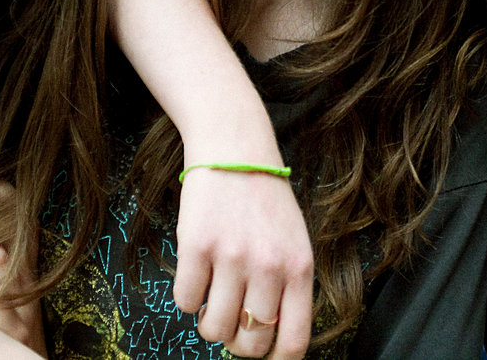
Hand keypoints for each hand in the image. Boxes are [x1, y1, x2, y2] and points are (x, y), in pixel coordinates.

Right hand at [175, 168, 312, 359]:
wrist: (234, 148)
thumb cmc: (264, 199)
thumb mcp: (293, 241)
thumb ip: (287, 286)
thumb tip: (268, 336)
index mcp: (299, 268)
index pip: (293, 341)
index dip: (274, 359)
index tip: (262, 354)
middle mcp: (269, 266)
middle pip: (250, 342)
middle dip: (236, 342)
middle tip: (230, 324)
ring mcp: (232, 257)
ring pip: (214, 329)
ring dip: (209, 323)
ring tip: (212, 298)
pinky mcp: (196, 246)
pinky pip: (186, 301)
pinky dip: (187, 296)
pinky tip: (197, 272)